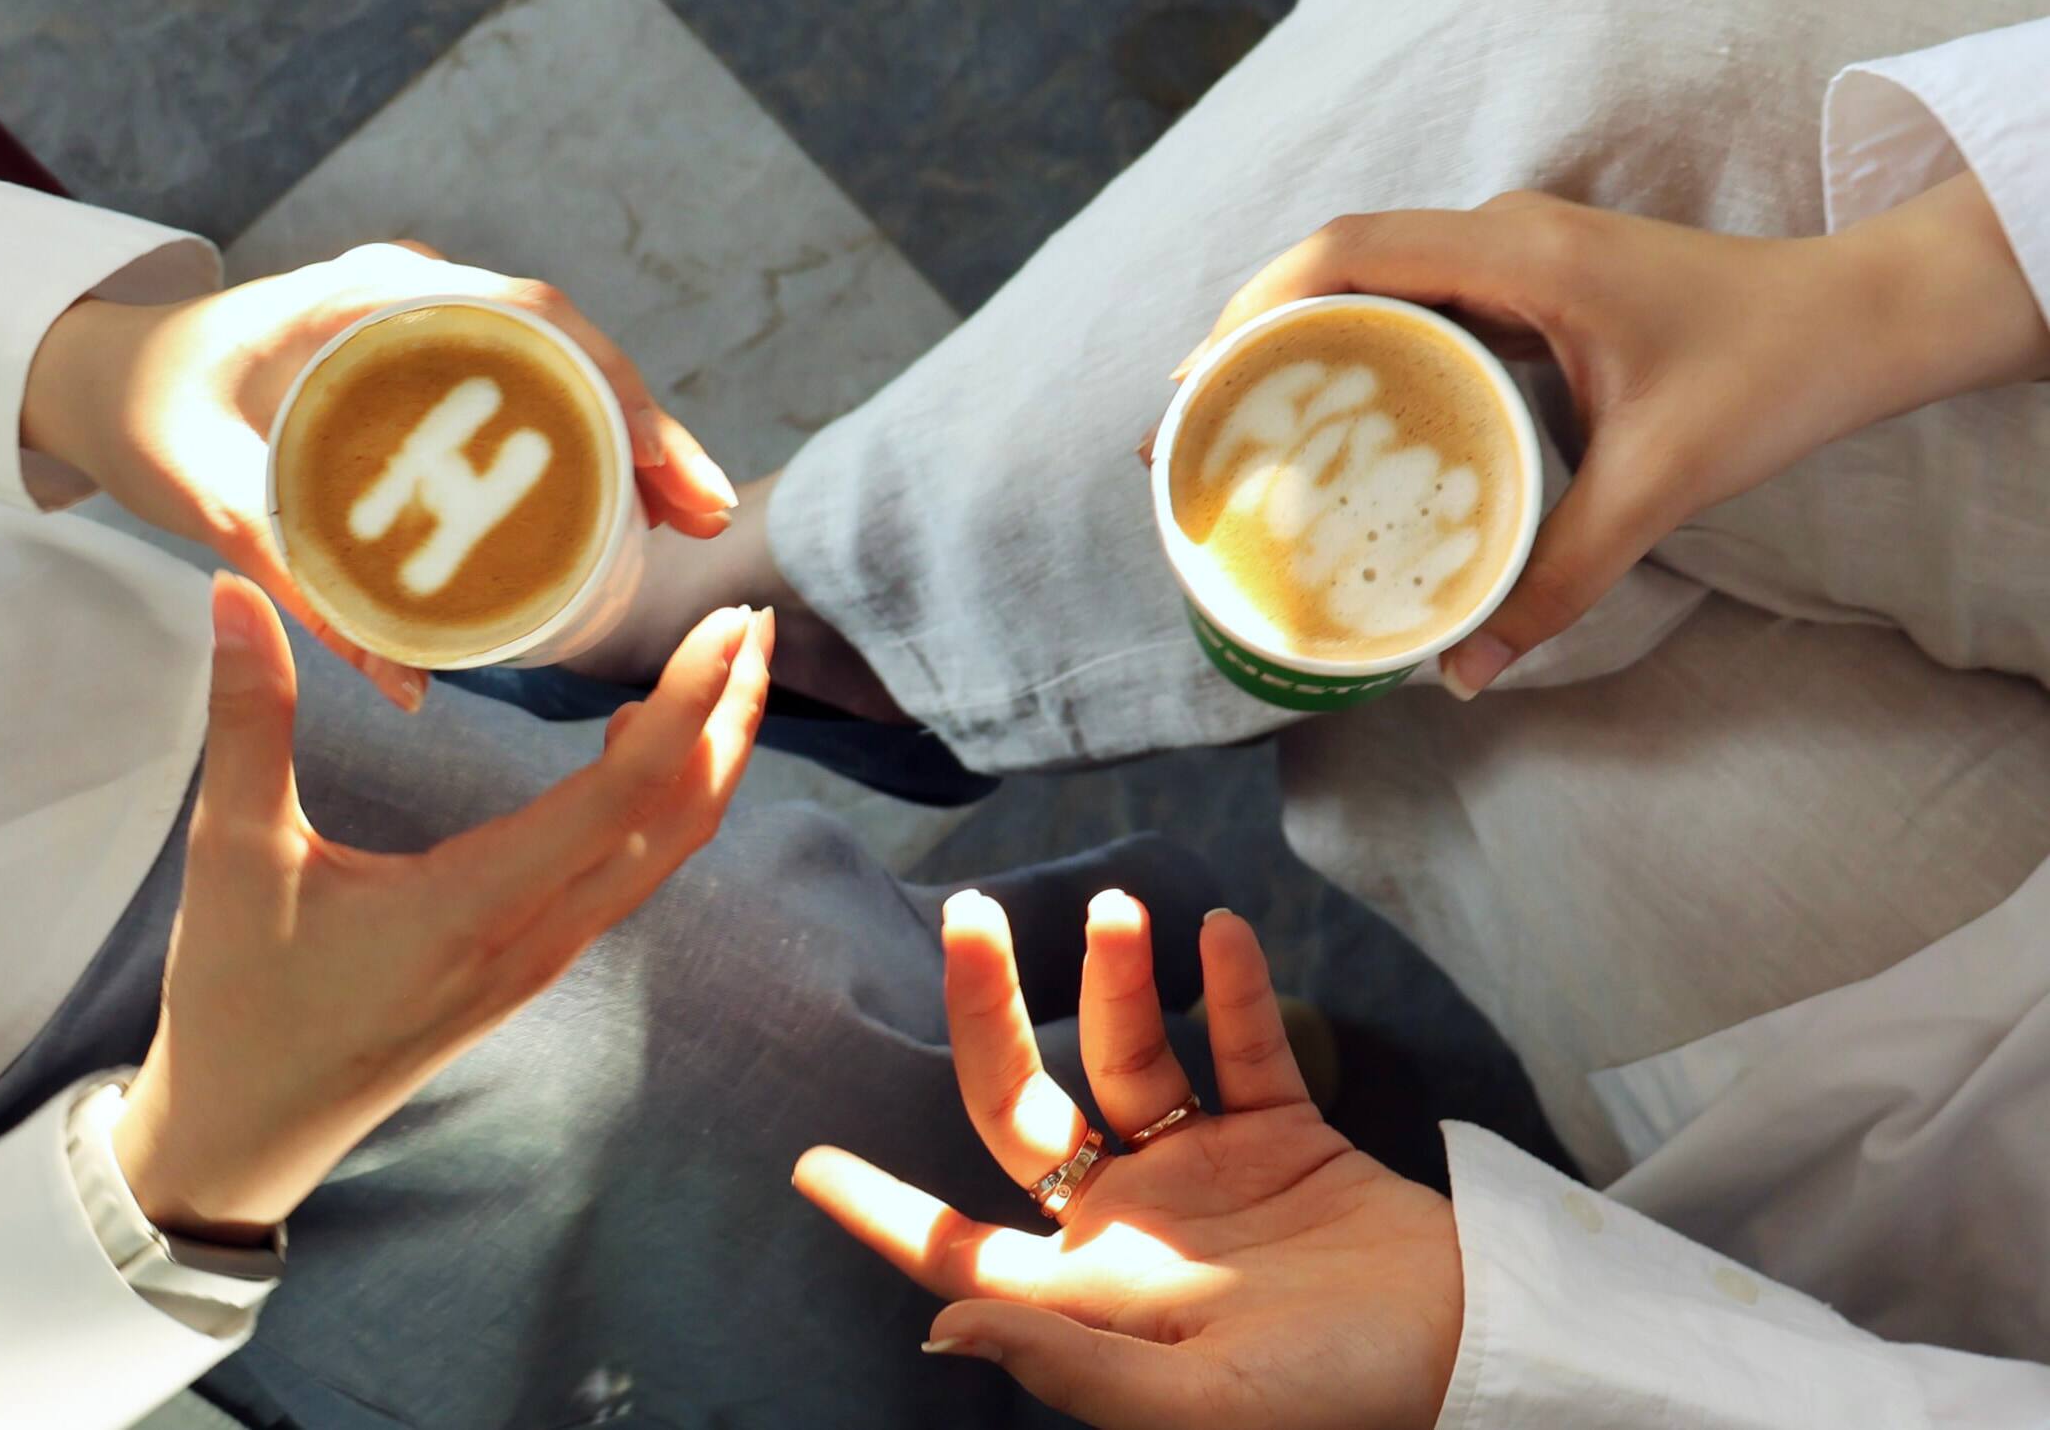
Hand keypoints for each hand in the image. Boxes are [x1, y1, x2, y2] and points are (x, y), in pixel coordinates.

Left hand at [22, 242, 738, 709]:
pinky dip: (577, 446)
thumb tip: (410, 685)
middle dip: (649, 426)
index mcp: (376, 291)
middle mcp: (416, 293)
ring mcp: (425, 326)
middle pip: (567, 346)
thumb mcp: (211, 494)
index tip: (669, 470)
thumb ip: (301, 586)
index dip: (617, 390)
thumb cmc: (151, 419)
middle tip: (707, 515)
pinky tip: (616, 509)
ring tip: (686, 519)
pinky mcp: (424, 369)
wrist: (100, 379)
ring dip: (627, 437)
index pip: (534, 318)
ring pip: (554, 372)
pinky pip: (521, 397)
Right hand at [112, 575, 772, 1240]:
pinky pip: (632, 868)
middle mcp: (537, 934)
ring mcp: (543, 954)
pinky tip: (643, 739)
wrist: (245, 1138)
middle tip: (751, 619)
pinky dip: (665, 796)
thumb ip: (247, 721)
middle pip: (680, 820)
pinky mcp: (532, 960)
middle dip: (731, 716)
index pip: (623, 792)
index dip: (688, 702)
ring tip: (723, 664)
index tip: (728, 621)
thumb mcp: (232, 855)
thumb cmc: (238, 1003)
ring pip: (666, 849)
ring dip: (708, 756)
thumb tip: (236, 593)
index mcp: (478, 905)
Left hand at [795, 894, 1462, 1429]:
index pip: (962, 1248)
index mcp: (1097, 1293)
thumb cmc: (1340, 1402)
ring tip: (1120, 909)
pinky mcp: (1286, 1138)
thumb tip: (941, 1326)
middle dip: (987, 1013)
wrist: (1484, 1359)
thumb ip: (1070, 1359)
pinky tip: (1219, 936)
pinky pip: (1238, 1048)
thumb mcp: (1201, 1404)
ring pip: (1128, 1054)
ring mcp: (1207, 1172)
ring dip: (1115, 978)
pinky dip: (1227, 990)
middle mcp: (1134, 1223)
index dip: (884, 1213)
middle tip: (965, 916)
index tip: (806, 1165)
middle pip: (1027, 1104)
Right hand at [1172, 175, 2048, 696]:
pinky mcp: (1523, 276)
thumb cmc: (1770, 376)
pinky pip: (1408, 293)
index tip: (1196, 380)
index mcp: (1521, 253)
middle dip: (1245, 333)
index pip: (1350, 252)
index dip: (1254, 309)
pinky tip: (1326, 408)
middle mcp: (1502, 234)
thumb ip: (1559, 580)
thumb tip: (1464, 670)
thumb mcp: (1659, 485)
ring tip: (1231, 417)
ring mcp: (1511, 249)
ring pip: (1365, 273)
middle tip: (1184, 422)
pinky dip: (1349, 338)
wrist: (1858, 317)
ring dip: (1291, 334)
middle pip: (1332, 259)